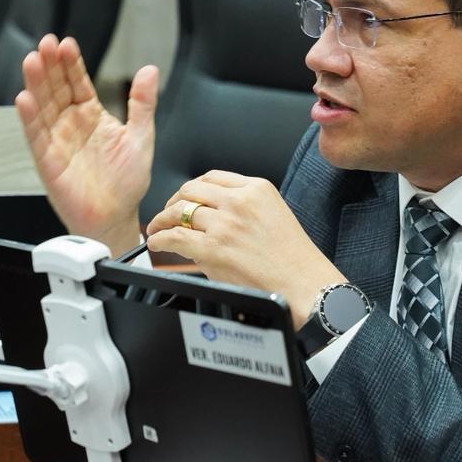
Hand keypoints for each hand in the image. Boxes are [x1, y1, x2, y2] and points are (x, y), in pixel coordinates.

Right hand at [15, 34, 157, 255]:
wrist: (116, 217)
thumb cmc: (127, 182)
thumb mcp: (141, 136)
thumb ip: (143, 103)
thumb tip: (149, 70)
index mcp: (92, 115)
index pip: (77, 83)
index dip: (71, 63)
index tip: (66, 43)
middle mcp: (71, 125)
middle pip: (56, 89)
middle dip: (50, 66)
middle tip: (45, 43)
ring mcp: (57, 141)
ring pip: (43, 107)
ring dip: (36, 84)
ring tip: (31, 61)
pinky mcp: (48, 161)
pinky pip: (36, 136)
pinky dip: (29, 118)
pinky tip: (24, 98)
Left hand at [145, 171, 346, 325]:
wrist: (303, 284)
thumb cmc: (293, 258)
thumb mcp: (273, 214)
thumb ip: (243, 208)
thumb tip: (210, 214)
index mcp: (257, 188)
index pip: (212, 178)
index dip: (193, 188)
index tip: (185, 197)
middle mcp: (239, 201)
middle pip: (191, 190)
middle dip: (174, 201)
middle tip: (167, 214)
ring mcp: (226, 224)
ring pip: (179, 211)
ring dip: (162, 220)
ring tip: (157, 228)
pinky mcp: (214, 248)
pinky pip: (176, 237)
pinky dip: (160, 238)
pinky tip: (157, 243)